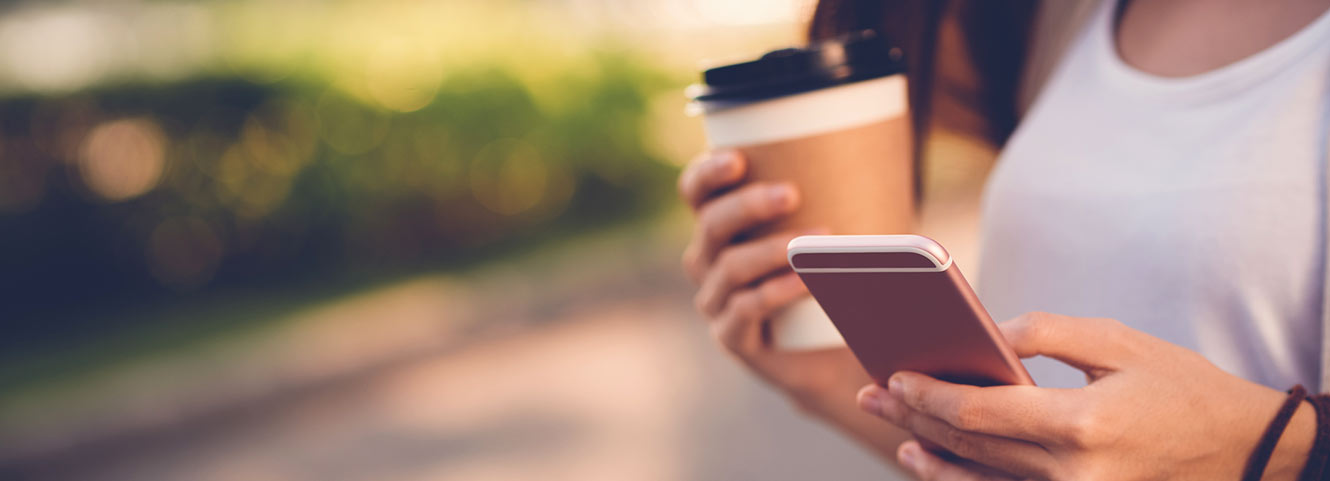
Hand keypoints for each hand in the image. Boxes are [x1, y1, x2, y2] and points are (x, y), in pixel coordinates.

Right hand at [679, 149, 858, 398]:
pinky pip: (745, 309)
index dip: (707, 174)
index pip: (696, 192)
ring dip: (772, 250)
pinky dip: (776, 292)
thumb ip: (842, 201)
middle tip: (792, 194)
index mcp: (722, 226)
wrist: (836, 351)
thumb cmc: (834, 279)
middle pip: (711, 225)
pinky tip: (806, 282)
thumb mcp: (834, 234)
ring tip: (816, 241)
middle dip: (748, 205)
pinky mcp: (732, 337)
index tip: (739, 160)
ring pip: (729, 267)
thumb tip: (884, 166)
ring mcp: (716, 302)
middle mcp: (708, 261)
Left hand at [857, 312, 1316, 480]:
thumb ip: (1044, 333)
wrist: (1244, 449)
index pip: (979, 413)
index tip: (892, 377)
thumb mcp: (1117, 341)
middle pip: (969, 446)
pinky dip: (963, 480)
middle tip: (870, 396)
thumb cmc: (1180, 386)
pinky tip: (933, 464)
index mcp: (1080, 427)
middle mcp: (1071, 475)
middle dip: (913, 420)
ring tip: (894, 433)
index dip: (928, 396)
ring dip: (929, 457)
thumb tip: (983, 333)